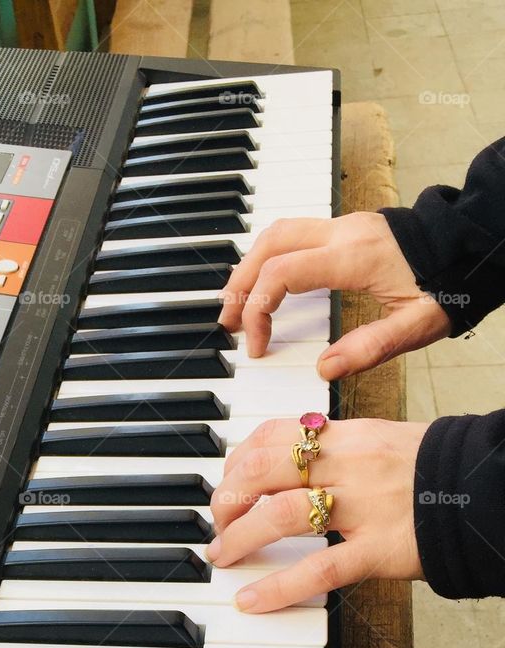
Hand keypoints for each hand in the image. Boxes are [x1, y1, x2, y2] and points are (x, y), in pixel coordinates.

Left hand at [207, 416, 428, 611]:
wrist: (490, 490)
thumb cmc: (438, 473)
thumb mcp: (384, 444)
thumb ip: (338, 453)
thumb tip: (289, 466)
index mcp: (350, 435)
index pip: (275, 434)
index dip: (238, 460)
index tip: (227, 483)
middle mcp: (352, 464)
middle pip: (265, 468)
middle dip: (228, 497)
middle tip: (217, 523)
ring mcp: (366, 507)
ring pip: (283, 513)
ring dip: (240, 537)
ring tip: (223, 556)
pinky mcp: (380, 550)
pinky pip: (319, 569)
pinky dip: (277, 587)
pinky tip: (250, 599)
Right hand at [218, 212, 450, 376]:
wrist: (473, 242)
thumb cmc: (448, 283)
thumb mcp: (417, 326)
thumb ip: (370, 348)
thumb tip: (323, 370)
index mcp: (352, 257)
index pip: (281, 275)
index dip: (258, 311)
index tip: (259, 346)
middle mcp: (341, 233)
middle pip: (267, 246)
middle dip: (240, 285)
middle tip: (227, 323)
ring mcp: (342, 225)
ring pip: (276, 233)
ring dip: (250, 266)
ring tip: (238, 303)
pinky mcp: (346, 227)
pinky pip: (293, 234)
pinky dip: (269, 257)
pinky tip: (267, 283)